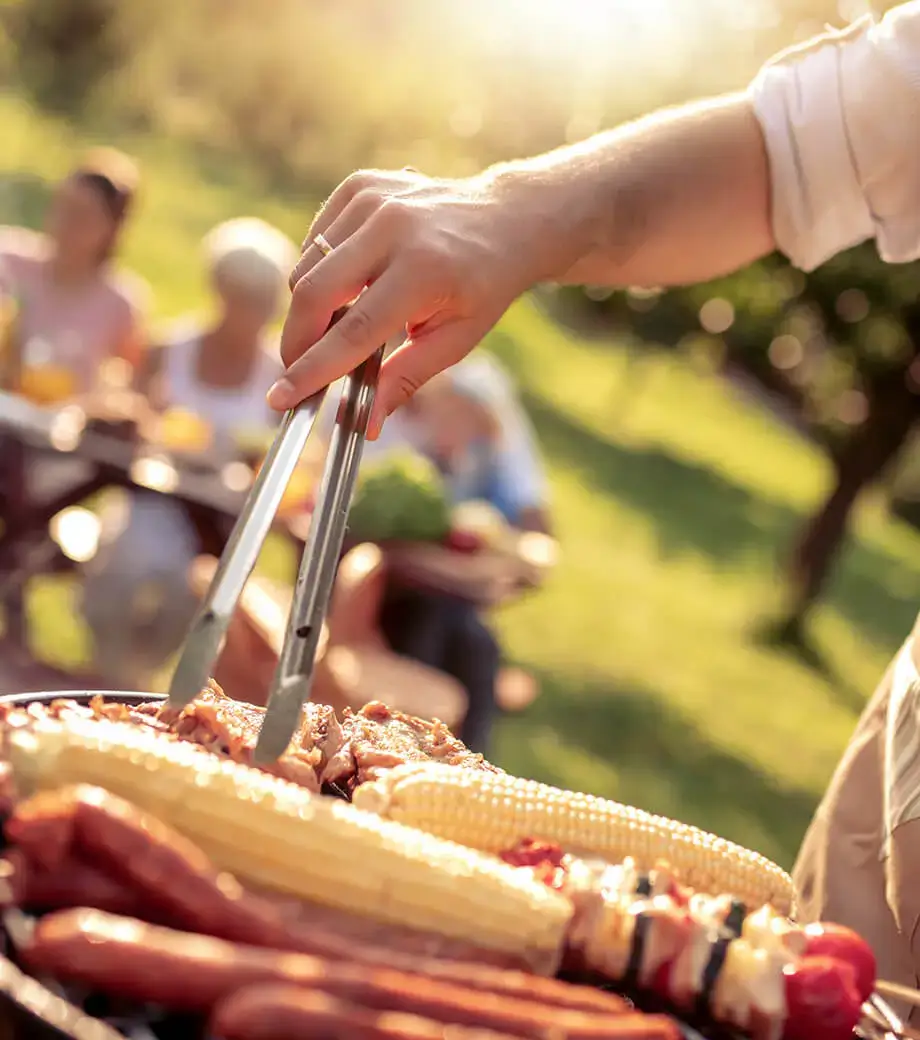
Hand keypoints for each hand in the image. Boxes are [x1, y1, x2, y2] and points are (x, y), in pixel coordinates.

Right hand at [271, 166, 578, 435]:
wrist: (505, 220)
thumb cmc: (482, 287)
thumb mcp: (457, 341)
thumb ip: (405, 379)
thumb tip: (366, 424)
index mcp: (424, 270)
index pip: (354, 331)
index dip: (313, 370)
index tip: (280, 399)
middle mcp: (394, 227)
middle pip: (314, 293)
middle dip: (296, 341)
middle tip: (296, 372)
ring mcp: (373, 199)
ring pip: (306, 266)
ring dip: (308, 308)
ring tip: (336, 328)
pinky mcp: (359, 186)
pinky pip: (314, 240)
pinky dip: (318, 271)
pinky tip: (347, 284)